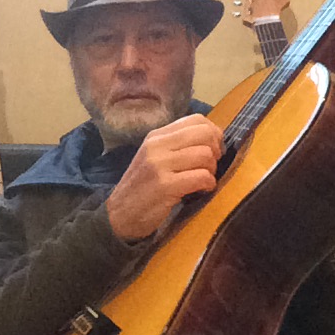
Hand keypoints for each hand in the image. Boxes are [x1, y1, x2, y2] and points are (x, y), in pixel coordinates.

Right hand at [106, 114, 222, 240]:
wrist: (119, 215)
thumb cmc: (143, 188)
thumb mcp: (155, 158)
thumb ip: (178, 146)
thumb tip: (214, 140)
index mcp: (157, 136)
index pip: (197, 120)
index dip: (213, 134)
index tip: (213, 150)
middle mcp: (157, 145)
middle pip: (205, 134)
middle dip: (216, 150)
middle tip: (210, 166)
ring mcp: (159, 164)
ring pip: (205, 155)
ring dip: (211, 170)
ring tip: (203, 180)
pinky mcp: (165, 185)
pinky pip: (201, 176)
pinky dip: (208, 184)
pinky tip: (201, 190)